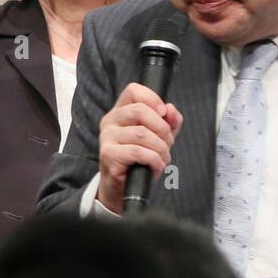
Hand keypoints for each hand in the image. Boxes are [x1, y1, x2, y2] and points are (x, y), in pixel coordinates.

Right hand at [96, 82, 183, 213]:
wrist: (122, 187)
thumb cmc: (139, 160)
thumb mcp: (158, 137)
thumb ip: (168, 122)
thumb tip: (171, 110)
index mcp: (120, 112)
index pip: (133, 90)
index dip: (153, 98)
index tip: (164, 114)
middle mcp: (110, 121)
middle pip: (140, 110)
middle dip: (162, 128)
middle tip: (167, 143)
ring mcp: (107, 138)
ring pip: (142, 134)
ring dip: (161, 149)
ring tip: (162, 159)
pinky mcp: (108, 154)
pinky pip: (138, 152)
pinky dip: (154, 160)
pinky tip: (155, 167)